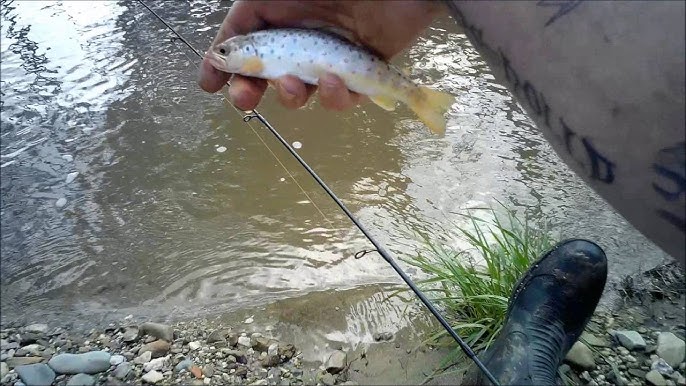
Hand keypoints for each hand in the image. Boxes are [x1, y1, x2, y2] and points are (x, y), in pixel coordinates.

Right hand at [198, 0, 443, 110]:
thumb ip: (245, 19)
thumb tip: (217, 54)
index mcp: (280, 20)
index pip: (246, 50)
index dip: (226, 70)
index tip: (210, 86)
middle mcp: (303, 43)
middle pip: (268, 79)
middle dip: (251, 93)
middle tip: (245, 100)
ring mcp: (331, 60)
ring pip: (304, 95)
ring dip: (292, 97)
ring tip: (295, 84)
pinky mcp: (362, 74)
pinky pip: (343, 98)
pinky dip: (336, 96)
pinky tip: (337, 79)